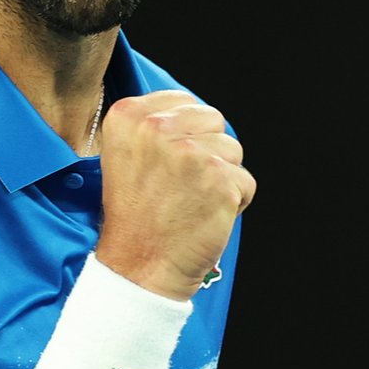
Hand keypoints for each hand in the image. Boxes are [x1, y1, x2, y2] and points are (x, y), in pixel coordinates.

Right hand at [95, 91, 255, 300]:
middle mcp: (157, 129)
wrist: (138, 266)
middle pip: (212, 120)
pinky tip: (205, 215)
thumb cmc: (134, 215)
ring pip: (232, 149)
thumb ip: (153, 124)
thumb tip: (193, 112)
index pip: (184, 102)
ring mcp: (191, 154)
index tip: (167, 163)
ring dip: (221, 176)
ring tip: (191, 201)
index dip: (184, 134)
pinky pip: (245, 181)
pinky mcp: (220, 180)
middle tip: (180, 184)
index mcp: (129, 116)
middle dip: (206, 150)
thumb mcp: (123, 154)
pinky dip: (234, 201)